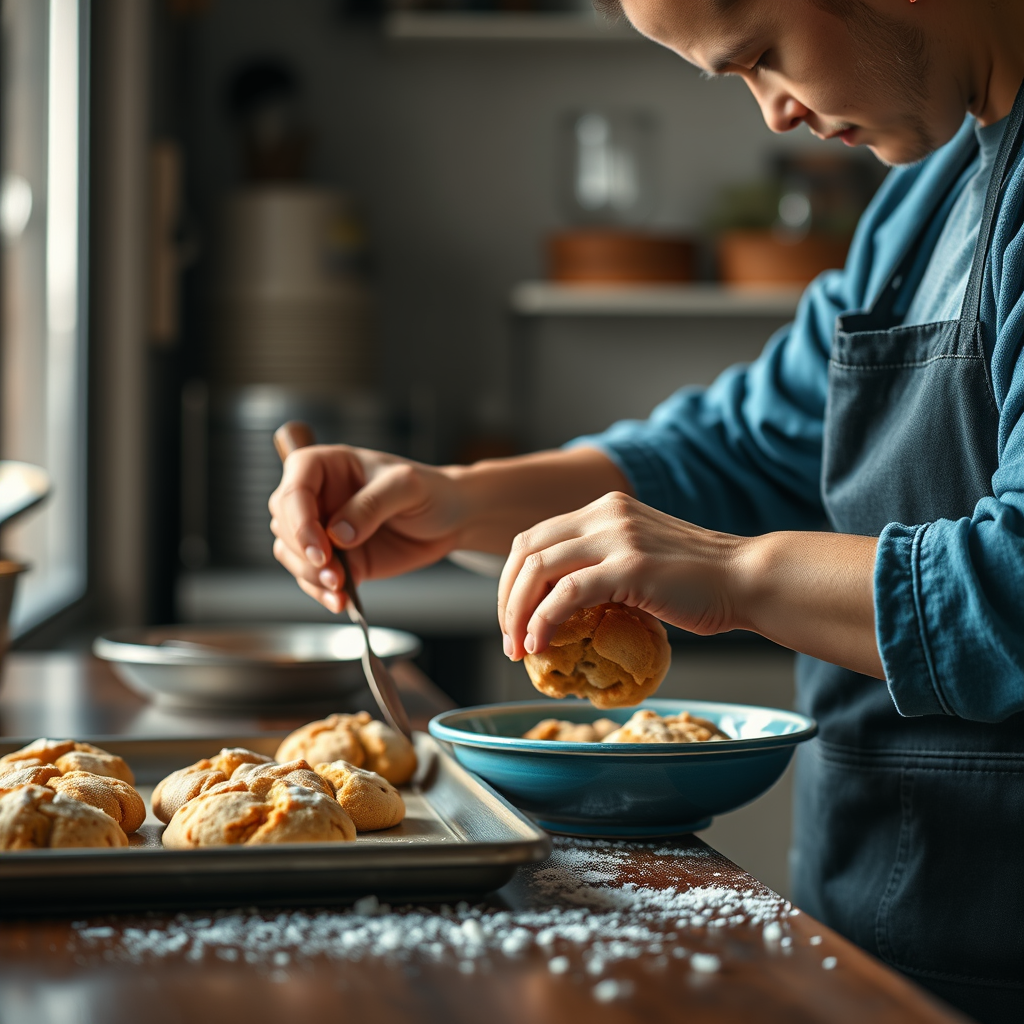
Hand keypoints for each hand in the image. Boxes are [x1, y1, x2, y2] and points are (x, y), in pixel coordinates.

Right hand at [269, 445, 465, 612]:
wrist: (452, 518)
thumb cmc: (430, 490)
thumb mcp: (407, 487)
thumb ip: (372, 505)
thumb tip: (338, 533)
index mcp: (325, 466)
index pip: (294, 489)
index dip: (298, 520)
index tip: (320, 549)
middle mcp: (317, 496)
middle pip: (284, 524)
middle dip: (303, 553)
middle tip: (333, 573)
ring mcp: (323, 529)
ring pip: (291, 554)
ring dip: (309, 575)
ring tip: (340, 588)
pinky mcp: (336, 559)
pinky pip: (313, 577)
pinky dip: (321, 592)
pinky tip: (340, 601)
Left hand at [496, 490, 883, 678]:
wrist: (748, 580)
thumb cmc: (700, 582)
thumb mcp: (641, 559)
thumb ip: (603, 568)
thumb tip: (564, 608)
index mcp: (604, 509)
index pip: (535, 538)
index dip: (512, 580)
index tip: (513, 618)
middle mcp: (605, 514)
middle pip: (526, 551)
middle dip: (507, 598)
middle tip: (509, 639)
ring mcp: (617, 536)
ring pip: (538, 569)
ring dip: (518, 613)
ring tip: (519, 649)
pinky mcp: (630, 565)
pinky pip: (567, 594)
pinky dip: (544, 622)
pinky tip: (541, 646)